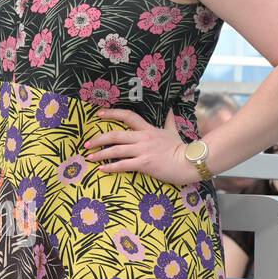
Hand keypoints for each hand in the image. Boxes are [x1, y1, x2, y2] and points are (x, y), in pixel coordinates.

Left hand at [85, 108, 200, 184]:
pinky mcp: (144, 164)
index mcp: (148, 129)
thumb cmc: (181, 148)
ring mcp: (143, 151)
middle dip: (98, 139)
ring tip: (89, 157)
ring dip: (100, 154)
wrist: (191, 163)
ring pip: (116, 150)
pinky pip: (123, 165)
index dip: (112, 113)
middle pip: (115, 135)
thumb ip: (169, 121)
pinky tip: (101, 169)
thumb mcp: (173, 131)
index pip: (127, 116)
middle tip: (86, 143)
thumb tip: (170, 109)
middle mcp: (143, 138)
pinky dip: (110, 167)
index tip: (98, 114)